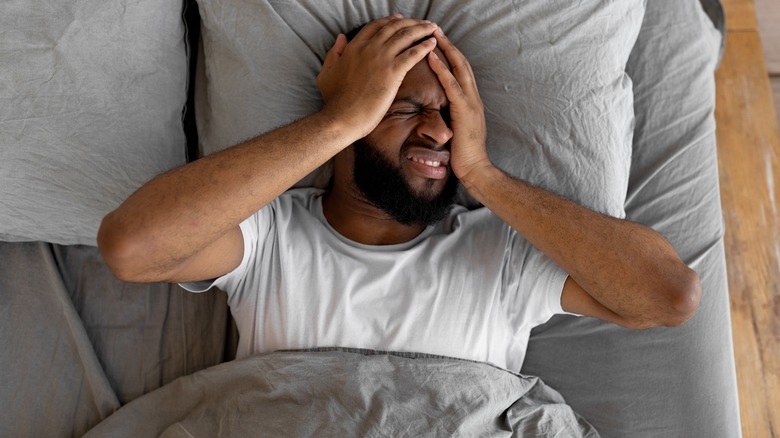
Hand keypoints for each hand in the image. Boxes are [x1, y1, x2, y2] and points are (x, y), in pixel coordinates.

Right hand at [317, 15, 439, 138]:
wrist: (343, 117)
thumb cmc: (334, 100)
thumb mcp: (326, 72)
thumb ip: (334, 53)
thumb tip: (341, 37)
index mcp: (354, 47)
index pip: (376, 26)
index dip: (390, 20)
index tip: (401, 19)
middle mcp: (369, 48)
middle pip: (394, 26)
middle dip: (411, 22)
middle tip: (423, 23)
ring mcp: (381, 58)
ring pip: (406, 36)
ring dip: (422, 29)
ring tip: (433, 29)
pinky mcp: (393, 72)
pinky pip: (413, 53)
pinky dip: (424, 46)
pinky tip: (433, 44)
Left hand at [427, 30, 490, 181]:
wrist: (476, 168)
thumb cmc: (464, 153)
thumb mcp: (458, 129)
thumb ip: (452, 115)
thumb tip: (439, 109)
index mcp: (471, 100)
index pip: (462, 70)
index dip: (451, 53)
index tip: (439, 40)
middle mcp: (473, 97)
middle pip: (461, 62)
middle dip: (448, 44)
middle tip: (435, 28)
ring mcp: (471, 102)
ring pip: (458, 68)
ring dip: (445, 49)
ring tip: (432, 35)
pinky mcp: (464, 110)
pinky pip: (451, 85)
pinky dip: (442, 69)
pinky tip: (431, 57)